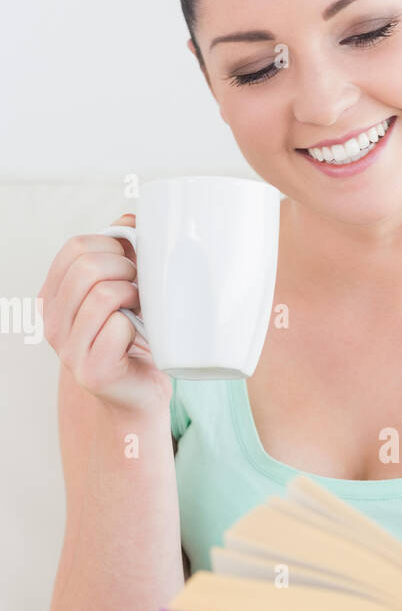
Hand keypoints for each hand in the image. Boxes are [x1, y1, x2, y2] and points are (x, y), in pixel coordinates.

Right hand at [38, 213, 171, 413]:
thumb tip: (131, 218)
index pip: (75, 247)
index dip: (112, 246)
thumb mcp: (123, 289)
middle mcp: (52, 322)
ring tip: (140, 309)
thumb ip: (121, 254)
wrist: (137, 392)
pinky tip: (138, 336)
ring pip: (104, 294)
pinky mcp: (92, 371)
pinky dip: (137, 326)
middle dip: (126, 270)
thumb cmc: (132, 338)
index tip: (130, 264)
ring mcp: (68, 349)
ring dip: (134, 295)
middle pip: (89, 268)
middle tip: (140, 288)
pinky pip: (119, 327)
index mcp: (53, 295)